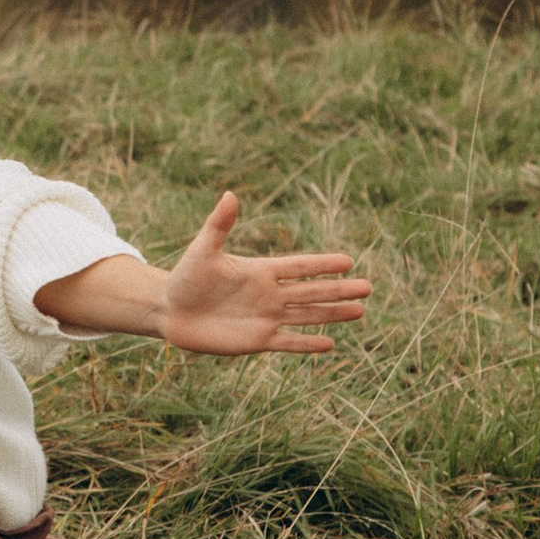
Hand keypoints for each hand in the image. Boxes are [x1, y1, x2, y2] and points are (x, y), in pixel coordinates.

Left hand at [157, 193, 367, 357]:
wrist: (171, 310)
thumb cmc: (186, 277)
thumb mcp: (203, 250)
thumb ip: (219, 225)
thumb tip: (230, 194)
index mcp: (261, 270)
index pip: (299, 267)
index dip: (322, 265)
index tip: (348, 261)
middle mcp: (269, 294)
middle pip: (312, 292)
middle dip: (340, 290)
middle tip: (369, 287)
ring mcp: (266, 317)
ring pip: (307, 316)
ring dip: (333, 314)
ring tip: (360, 311)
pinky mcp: (257, 340)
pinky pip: (288, 341)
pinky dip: (307, 344)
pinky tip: (330, 343)